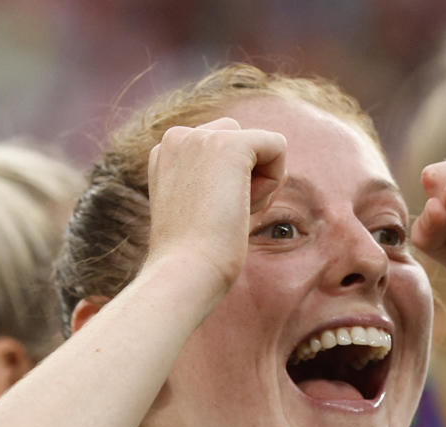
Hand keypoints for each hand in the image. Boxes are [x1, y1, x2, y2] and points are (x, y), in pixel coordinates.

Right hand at [144, 117, 286, 302]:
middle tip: (224, 216)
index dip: (230, 186)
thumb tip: (269, 173)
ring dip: (261, 183)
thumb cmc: (193, 257)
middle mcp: (178, 137)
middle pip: (242, 141)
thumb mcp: (201, 212)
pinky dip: (274, 181)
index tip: (209, 217)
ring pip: (260, 146)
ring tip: (231, 213)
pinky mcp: (230, 143)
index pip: (221, 150)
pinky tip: (246, 206)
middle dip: (248, 179)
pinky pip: (278, 145)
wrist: (185, 271)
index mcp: (167, 153)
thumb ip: (221, 185)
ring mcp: (201, 136)